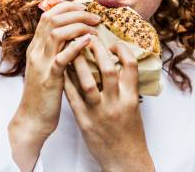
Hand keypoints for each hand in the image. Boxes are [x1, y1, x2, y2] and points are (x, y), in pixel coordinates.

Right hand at [8, 0, 101, 170]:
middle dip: (76, 12)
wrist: (33, 118)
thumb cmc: (46, 92)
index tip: (85, 7)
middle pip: (52, 18)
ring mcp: (42, 64)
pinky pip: (62, 58)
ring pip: (56, 33)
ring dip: (79, 26)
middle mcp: (36, 51)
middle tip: (95, 17)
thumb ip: (58, 48)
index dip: (68, 6)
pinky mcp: (50, 79)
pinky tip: (89, 42)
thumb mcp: (49, 65)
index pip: (49, 15)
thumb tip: (76, 32)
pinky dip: (76, 46)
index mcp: (36, 46)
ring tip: (95, 29)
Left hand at [63, 37, 154, 171]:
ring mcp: (100, 112)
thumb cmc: (130, 131)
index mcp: (131, 97)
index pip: (130, 65)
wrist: (124, 159)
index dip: (122, 50)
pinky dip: (67, 81)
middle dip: (97, 50)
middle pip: (107, 69)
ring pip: (87, 81)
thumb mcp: (133, 105)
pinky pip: (73, 97)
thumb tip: (117, 62)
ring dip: (78, 62)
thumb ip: (126, 86)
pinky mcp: (85, 121)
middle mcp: (116, 102)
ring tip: (72, 47)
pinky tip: (61, 69)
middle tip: (89, 36)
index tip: (112, 42)